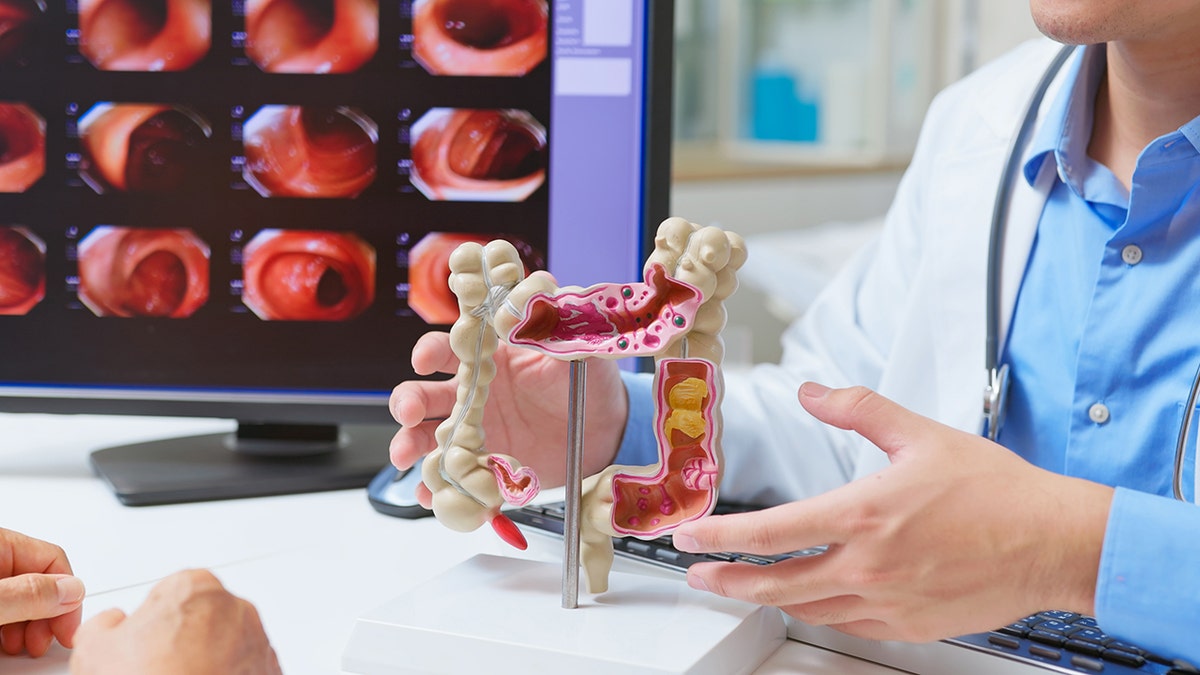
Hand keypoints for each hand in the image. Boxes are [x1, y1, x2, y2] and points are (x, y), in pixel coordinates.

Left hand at [0, 528, 84, 656]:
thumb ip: (28, 594)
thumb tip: (72, 590)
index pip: (53, 559)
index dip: (67, 596)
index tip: (68, 628)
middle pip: (39, 580)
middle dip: (48, 614)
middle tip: (45, 641)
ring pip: (21, 597)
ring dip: (30, 624)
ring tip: (23, 646)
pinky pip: (3, 607)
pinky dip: (9, 626)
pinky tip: (5, 642)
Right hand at [69, 569, 279, 674]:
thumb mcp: (95, 649)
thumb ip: (105, 624)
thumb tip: (111, 623)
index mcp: (196, 588)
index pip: (171, 593)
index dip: (151, 623)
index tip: (142, 644)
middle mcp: (236, 610)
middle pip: (202, 619)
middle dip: (182, 640)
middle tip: (157, 670)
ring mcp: (257, 642)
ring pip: (226, 646)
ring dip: (207, 661)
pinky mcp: (270, 672)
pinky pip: (243, 670)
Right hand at [389, 329, 627, 502]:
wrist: (604, 429)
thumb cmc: (586, 379)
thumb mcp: (574, 347)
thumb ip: (550, 324)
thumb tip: (524, 304)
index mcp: (489, 357)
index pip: (449, 348)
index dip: (430, 351)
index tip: (423, 360)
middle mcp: (473, 393)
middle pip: (426, 393)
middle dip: (409, 401)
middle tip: (408, 412)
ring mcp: (475, 430)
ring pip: (428, 435)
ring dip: (410, 444)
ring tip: (405, 456)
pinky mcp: (484, 464)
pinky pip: (453, 475)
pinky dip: (436, 486)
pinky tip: (429, 493)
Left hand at [673, 382, 1113, 641]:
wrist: (1053, 543)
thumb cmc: (996, 491)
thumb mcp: (919, 434)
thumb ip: (857, 409)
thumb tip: (813, 391)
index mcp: (863, 514)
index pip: (769, 532)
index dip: (719, 537)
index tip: (689, 538)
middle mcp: (868, 564)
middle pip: (774, 583)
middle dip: (726, 580)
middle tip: (699, 575)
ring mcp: (887, 601)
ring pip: (807, 607)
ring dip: (768, 598)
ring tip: (745, 586)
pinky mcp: (908, 624)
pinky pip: (846, 624)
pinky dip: (817, 611)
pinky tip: (808, 600)